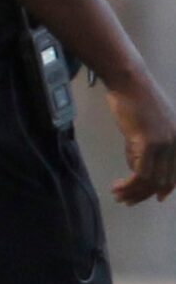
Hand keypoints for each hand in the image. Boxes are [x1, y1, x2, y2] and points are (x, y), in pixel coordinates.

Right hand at [106, 75, 175, 204]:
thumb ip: (144, 148)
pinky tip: (117, 186)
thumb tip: (136, 169)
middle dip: (144, 194)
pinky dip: (129, 184)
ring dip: (133, 192)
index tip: (157, 198)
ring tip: (117, 195)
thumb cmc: (134, 100)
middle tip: (126, 200)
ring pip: (151, 180)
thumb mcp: (145, 127)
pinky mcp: (150, 143)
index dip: (167, 188)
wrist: (129, 83)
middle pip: (164, 179)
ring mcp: (165, 144)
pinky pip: (141, 173)